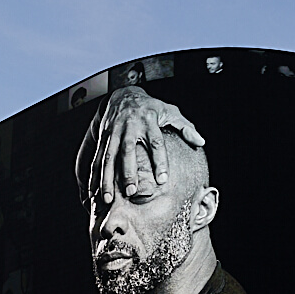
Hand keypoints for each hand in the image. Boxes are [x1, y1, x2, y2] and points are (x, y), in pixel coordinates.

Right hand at [91, 87, 204, 203]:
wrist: (122, 94)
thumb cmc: (150, 107)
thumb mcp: (170, 111)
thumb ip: (185, 127)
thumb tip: (201, 142)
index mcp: (148, 120)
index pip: (155, 143)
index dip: (159, 161)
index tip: (162, 180)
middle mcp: (129, 126)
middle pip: (128, 151)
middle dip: (128, 172)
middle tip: (131, 192)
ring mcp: (113, 132)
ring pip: (108, 156)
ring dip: (107, 178)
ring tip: (107, 198)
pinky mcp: (103, 137)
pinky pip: (97, 158)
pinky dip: (95, 175)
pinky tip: (93, 190)